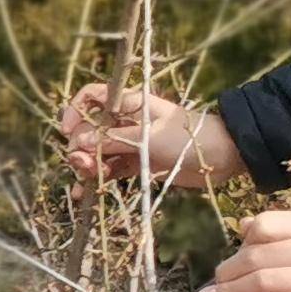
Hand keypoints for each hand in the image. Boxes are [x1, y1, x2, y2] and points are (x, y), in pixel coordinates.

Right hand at [60, 82, 239, 191]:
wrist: (223, 155)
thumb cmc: (187, 136)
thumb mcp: (147, 137)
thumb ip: (113, 141)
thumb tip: (78, 144)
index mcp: (128, 103)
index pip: (92, 98)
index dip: (75, 111)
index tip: (67, 131)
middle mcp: (126, 121)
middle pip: (90, 130)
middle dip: (80, 147)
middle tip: (81, 164)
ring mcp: (131, 143)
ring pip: (98, 152)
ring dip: (88, 165)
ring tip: (87, 180)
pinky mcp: (138, 163)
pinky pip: (111, 170)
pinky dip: (98, 179)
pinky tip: (85, 193)